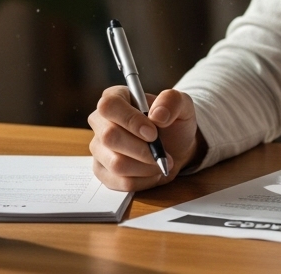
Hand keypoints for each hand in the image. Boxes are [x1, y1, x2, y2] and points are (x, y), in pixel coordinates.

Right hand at [88, 86, 203, 191]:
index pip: (109, 106)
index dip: (130, 120)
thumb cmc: (173, 122)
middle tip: (162, 152)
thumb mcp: (182, 104)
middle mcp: (101, 122)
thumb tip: (158, 115)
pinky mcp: (102, 171)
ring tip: (160, 161)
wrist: (176, 147)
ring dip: (146, 166)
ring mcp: (99, 148)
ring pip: (116, 163)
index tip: (153, 133)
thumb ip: (172, 101)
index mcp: (115, 97)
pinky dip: (143, 180)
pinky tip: (152, 172)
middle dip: (142, 150)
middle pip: (109, 137)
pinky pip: (120, 182)